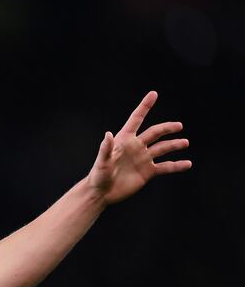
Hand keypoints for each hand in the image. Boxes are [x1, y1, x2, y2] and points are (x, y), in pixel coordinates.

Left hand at [87, 91, 191, 205]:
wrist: (102, 193)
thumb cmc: (98, 175)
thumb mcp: (102, 162)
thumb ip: (106, 149)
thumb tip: (108, 134)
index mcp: (125, 139)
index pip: (136, 119)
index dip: (145, 106)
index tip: (153, 94)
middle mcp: (136, 146)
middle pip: (155, 133)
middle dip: (167, 128)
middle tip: (179, 126)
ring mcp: (143, 159)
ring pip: (162, 148)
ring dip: (174, 145)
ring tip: (185, 142)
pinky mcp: (148, 171)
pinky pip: (165, 167)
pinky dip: (176, 165)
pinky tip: (187, 164)